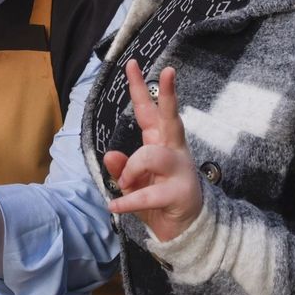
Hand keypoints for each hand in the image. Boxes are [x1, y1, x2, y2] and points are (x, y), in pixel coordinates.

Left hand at [104, 60, 203, 242]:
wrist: (184, 231)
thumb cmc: (158, 200)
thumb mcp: (133, 183)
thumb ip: (121, 169)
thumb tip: (110, 155)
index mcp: (160, 142)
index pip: (149, 110)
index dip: (140, 87)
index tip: (131, 63)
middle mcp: (173, 150)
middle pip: (171, 117)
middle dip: (169, 94)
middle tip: (168, 72)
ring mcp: (180, 170)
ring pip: (151, 156)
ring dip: (131, 170)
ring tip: (123, 184)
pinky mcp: (180, 192)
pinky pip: (148, 192)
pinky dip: (128, 200)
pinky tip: (115, 206)